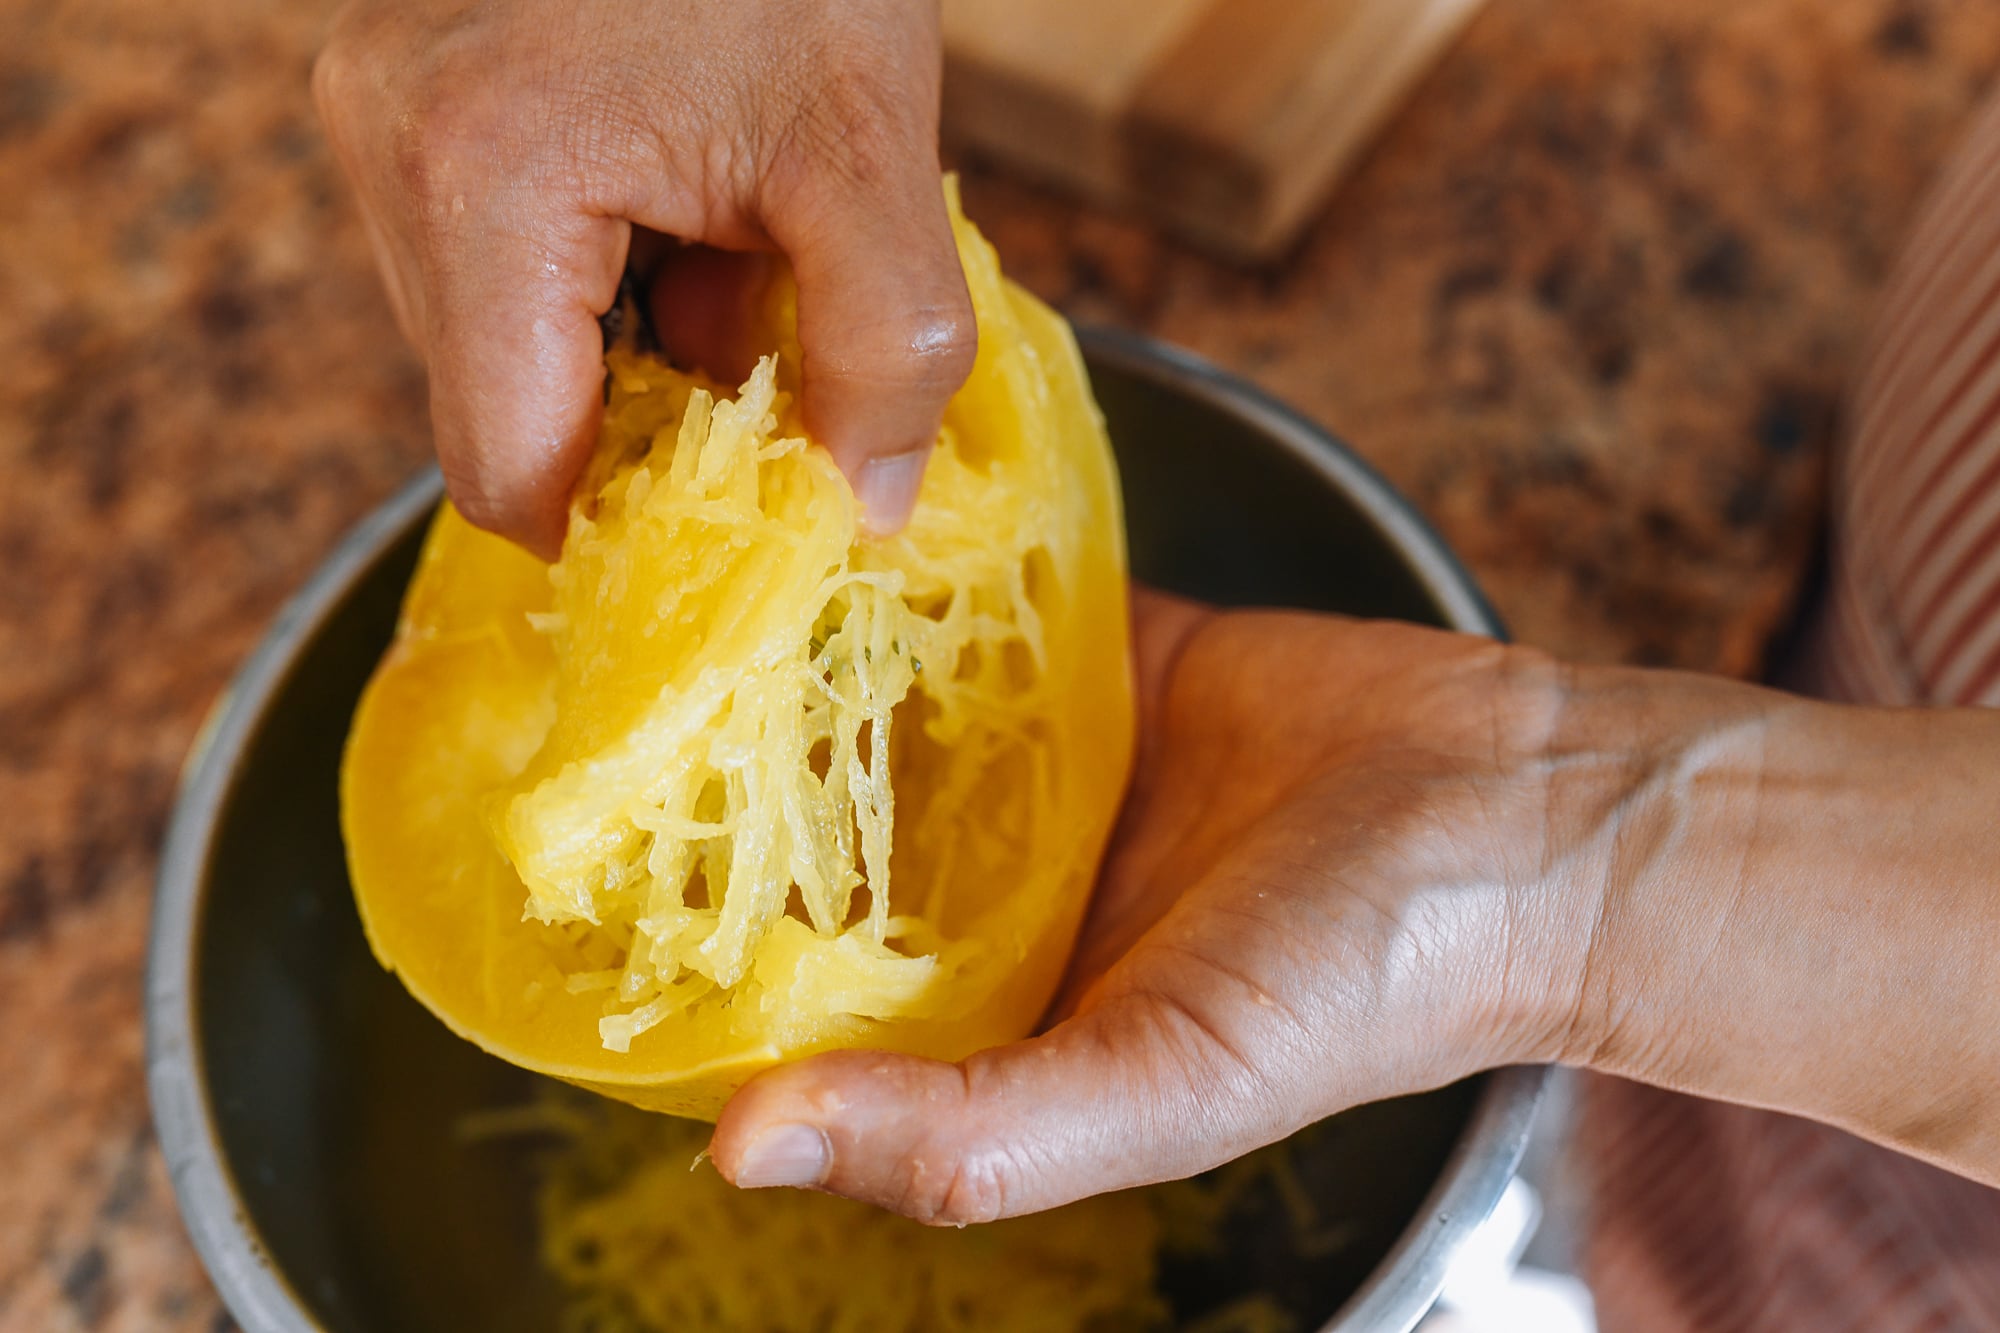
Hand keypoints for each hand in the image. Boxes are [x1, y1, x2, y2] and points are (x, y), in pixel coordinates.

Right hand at [314, 0, 973, 555]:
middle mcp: (387, 152)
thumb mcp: (871, 150)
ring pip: (500, 351)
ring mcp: (377, 120)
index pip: (509, 474)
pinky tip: (677, 206)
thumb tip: (863, 516)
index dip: (631, 522)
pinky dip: (603, 283)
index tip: (744, 503)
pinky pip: (496, 273)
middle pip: (501, 418)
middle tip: (758, 330)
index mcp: (479, 179)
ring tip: (720, 239)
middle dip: (647, 414)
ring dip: (628, 344)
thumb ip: (887, 352)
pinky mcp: (402, 102)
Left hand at [711, 593, 1999, 1219]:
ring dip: (790, 657)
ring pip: (874, 703)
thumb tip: (733, 1152)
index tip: (573, 874)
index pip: (795, 986)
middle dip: (712, 776)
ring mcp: (1034, 759)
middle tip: (586, 693)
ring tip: (669, 587)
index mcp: (983, 1005)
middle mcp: (989, 883)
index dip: (689, 945)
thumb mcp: (1161, 1089)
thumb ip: (964, 1135)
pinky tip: (815, 520)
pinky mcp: (1091, 652)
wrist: (1526, 811)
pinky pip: (968, 603)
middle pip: (815, 829)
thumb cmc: (1360, 981)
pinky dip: (904, 572)